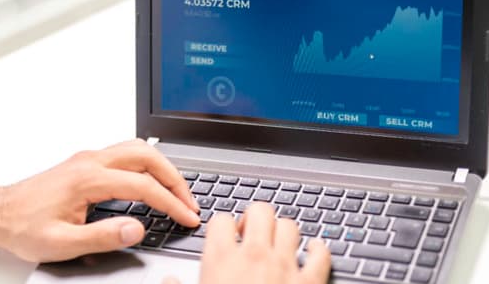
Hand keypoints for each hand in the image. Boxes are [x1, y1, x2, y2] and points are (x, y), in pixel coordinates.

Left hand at [0, 139, 200, 261]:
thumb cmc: (23, 226)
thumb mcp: (62, 243)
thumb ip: (102, 237)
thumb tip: (135, 230)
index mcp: (87, 179)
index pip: (142, 185)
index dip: (170, 203)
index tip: (186, 217)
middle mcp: (89, 162)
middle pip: (146, 156)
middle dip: (174, 178)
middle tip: (190, 202)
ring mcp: (87, 159)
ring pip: (136, 149)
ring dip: (162, 168)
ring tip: (177, 191)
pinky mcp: (84, 162)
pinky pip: (124, 153)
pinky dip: (146, 165)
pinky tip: (151, 182)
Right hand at [164, 203, 330, 283]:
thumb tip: (167, 281)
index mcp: (222, 259)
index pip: (222, 219)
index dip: (222, 225)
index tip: (223, 234)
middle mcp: (255, 255)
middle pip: (260, 211)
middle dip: (255, 218)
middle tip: (250, 233)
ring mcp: (285, 267)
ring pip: (290, 226)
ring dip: (284, 231)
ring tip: (277, 241)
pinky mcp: (309, 283)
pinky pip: (320, 255)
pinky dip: (318, 249)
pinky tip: (313, 250)